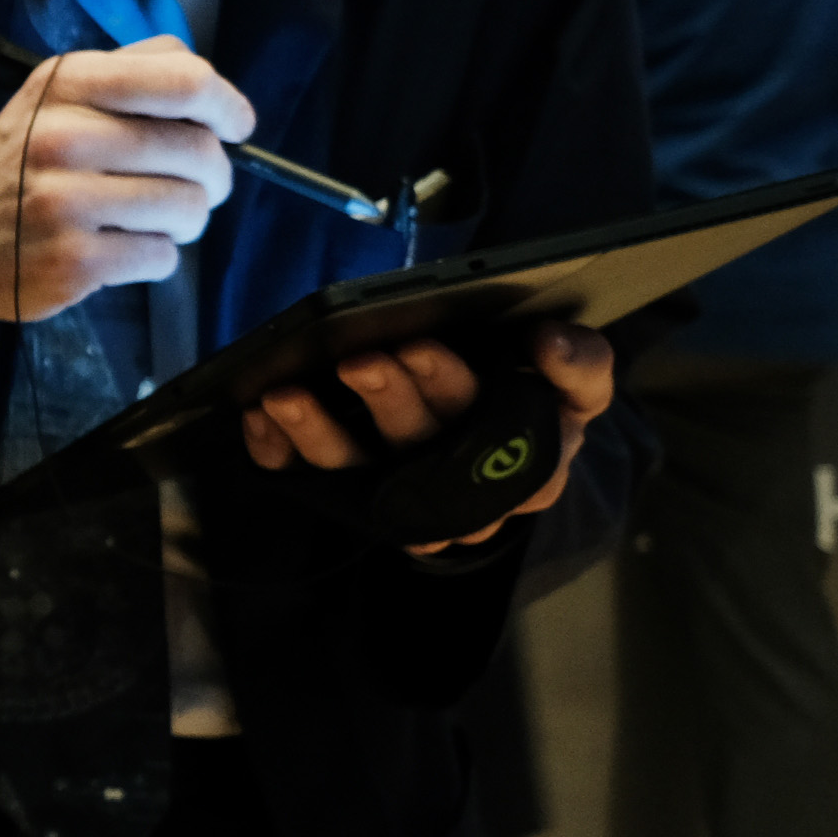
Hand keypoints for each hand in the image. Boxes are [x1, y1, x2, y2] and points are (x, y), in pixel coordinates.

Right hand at [0, 39, 254, 372]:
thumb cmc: (24, 162)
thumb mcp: (59, 95)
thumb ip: (133, 73)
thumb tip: (214, 90)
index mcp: (68, 83)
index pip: (184, 81)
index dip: (227, 105)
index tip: (235, 126)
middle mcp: (64, 136)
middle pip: (198, 151)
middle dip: (213, 175)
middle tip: (197, 187)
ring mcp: (66, 202)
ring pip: (189, 207)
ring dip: (189, 219)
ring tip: (158, 219)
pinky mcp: (74, 261)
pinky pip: (162, 256)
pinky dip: (157, 256)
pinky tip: (124, 248)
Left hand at [237, 321, 614, 553]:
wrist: (504, 443)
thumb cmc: (537, 401)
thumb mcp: (579, 387)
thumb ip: (581, 364)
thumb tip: (549, 342)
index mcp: (522, 460)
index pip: (482, 422)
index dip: (446, 382)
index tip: (417, 342)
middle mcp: (455, 486)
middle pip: (416, 443)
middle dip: (386, 398)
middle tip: (356, 358)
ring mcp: (399, 494)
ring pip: (354, 471)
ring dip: (316, 432)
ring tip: (282, 395)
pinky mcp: (351, 493)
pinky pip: (307, 479)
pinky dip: (278, 449)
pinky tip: (256, 415)